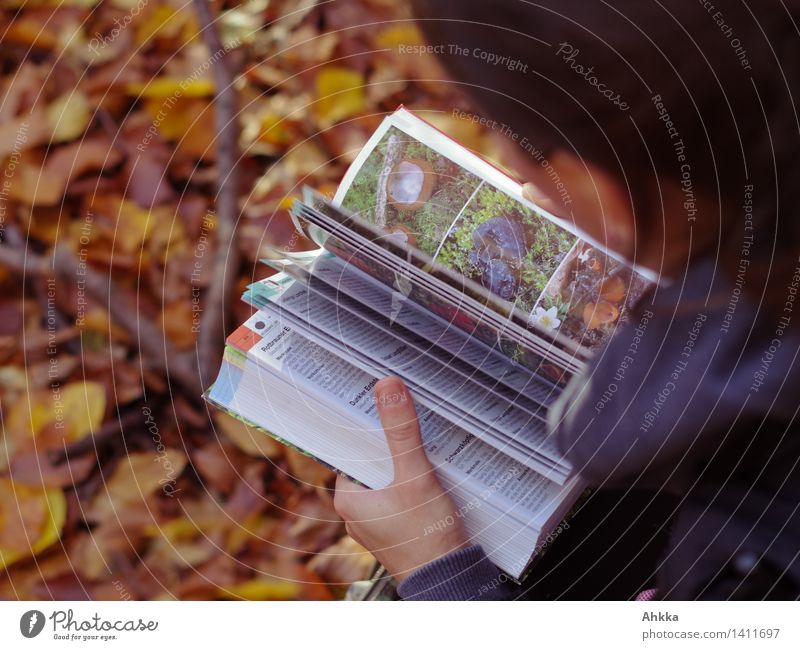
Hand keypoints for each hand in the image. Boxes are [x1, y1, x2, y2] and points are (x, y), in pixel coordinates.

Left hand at [333, 376, 467, 581]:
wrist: (450, 583)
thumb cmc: (427, 539)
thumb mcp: (415, 477)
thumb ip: (402, 433)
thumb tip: (387, 388)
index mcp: (348, 496)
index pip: (350, 447)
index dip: (367, 423)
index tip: (381, 400)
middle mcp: (357, 509)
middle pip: (372, 459)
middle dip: (391, 441)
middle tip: (408, 414)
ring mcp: (378, 520)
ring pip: (390, 475)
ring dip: (406, 459)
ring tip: (424, 438)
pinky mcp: (399, 526)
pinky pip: (402, 492)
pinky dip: (415, 479)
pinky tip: (433, 468)